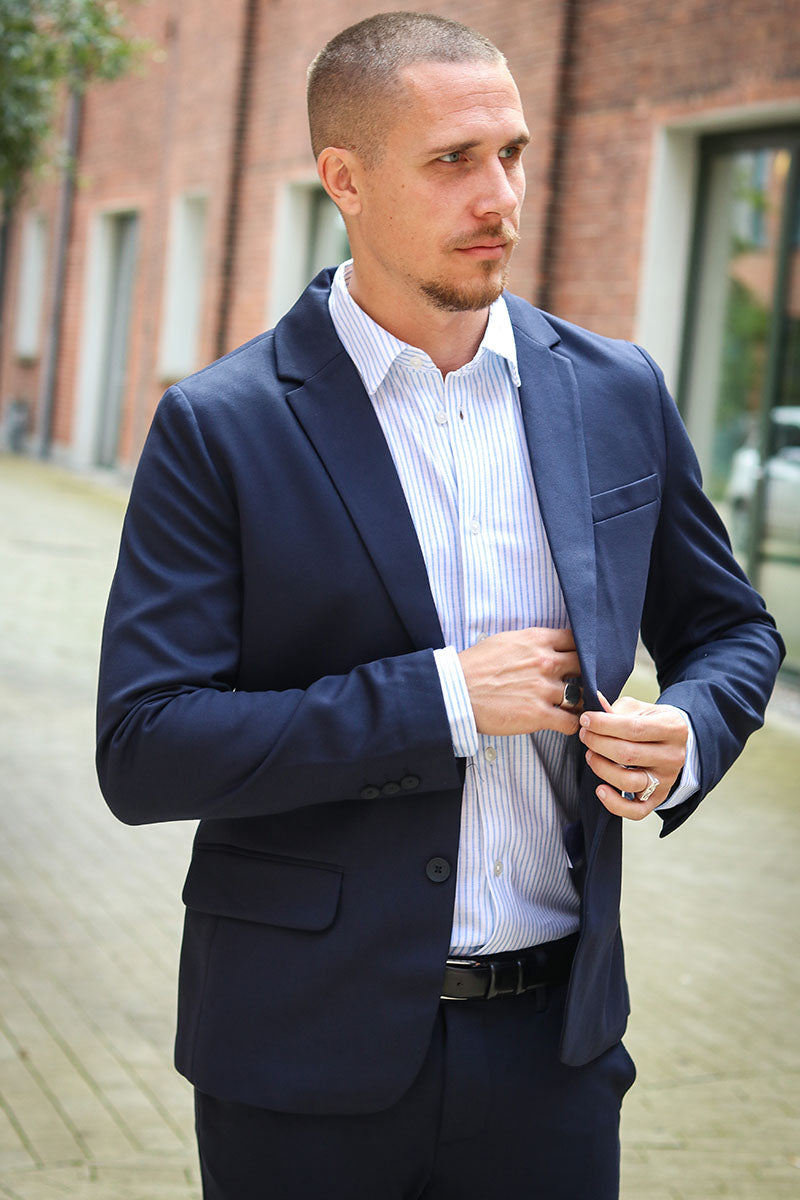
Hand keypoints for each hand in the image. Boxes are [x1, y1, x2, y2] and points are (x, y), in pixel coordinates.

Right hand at [458, 627, 581, 735]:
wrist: (456, 691)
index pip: (576, 640)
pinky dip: (572, 724)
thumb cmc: (475, 666)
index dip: (579, 649)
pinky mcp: (539, 715)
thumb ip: (531, 643)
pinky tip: (564, 722)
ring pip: (581, 695)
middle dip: (582, 674)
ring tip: (571, 706)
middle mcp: (545, 662)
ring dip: (578, 702)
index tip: (577, 658)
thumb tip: (545, 646)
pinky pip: (571, 722)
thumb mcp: (505, 641)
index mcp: (537, 640)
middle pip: (583, 666)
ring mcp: (544, 689)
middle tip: (576, 683)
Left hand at [578, 691, 687, 819]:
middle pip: (628, 754)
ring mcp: (667, 780)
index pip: (633, 729)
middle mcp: (673, 756)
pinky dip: (615, 803)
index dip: (604, 725)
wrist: (672, 743)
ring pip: (629, 781)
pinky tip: (600, 789)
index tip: (586, 720)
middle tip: (585, 735)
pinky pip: (636, 810)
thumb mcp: (638, 709)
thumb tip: (594, 703)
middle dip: (598, 744)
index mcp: (673, 728)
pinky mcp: (658, 798)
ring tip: (590, 755)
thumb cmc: (650, 723)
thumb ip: (616, 709)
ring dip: (601, 768)